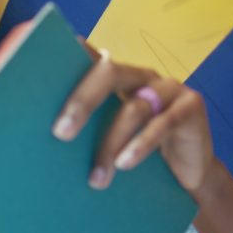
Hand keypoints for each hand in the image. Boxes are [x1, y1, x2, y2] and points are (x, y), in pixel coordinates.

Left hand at [52, 45, 217, 194]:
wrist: (188, 177)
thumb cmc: (139, 155)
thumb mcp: (110, 140)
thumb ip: (87, 129)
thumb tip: (43, 140)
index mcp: (117, 77)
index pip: (90, 58)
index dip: (69, 55)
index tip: (41, 67)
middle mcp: (141, 75)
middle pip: (109, 74)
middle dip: (82, 102)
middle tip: (61, 133)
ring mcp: (168, 87)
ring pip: (133, 108)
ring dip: (110, 144)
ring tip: (96, 177)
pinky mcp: (191, 106)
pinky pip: (163, 124)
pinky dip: (141, 145)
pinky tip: (125, 164)